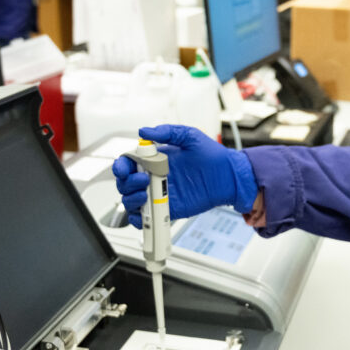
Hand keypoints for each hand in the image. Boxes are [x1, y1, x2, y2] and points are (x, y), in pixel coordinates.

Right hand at [112, 125, 257, 225]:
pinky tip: (145, 211)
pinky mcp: (168, 209)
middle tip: (143, 179)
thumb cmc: (212, 156)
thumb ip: (167, 132)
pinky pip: (145, 218)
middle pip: (125, 183)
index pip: (128, 163)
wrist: (229, 176)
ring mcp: (159, 194)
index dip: (121, 166)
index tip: (123, 167)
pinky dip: (138, 218)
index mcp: (155, 159)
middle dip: (127, 182)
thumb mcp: (190, 137)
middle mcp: (154, 177)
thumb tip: (144, 132)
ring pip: (131, 201)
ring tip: (145, 193)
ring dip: (131, 199)